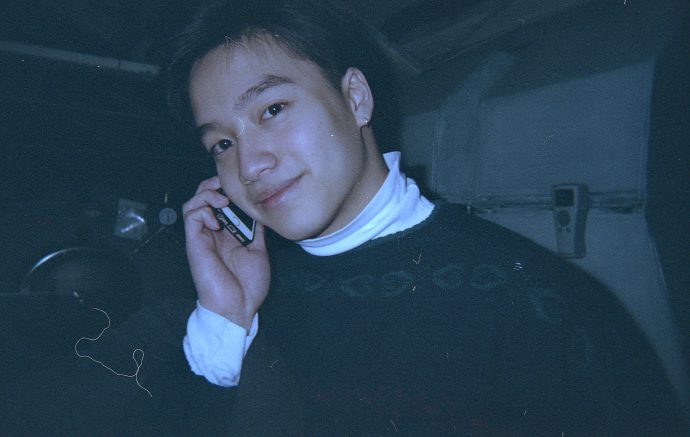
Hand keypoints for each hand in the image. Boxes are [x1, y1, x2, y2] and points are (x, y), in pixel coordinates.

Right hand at [182, 176, 269, 330]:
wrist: (238, 308)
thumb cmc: (248, 286)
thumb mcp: (258, 252)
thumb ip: (256, 232)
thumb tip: (260, 214)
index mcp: (227, 234)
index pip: (220, 204)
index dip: (226, 190)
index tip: (240, 186)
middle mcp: (212, 233)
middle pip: (203, 198)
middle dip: (212, 186)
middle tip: (226, 183)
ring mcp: (202, 237)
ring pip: (192, 204)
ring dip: (205, 194)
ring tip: (221, 199)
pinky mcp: (194, 243)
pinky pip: (190, 217)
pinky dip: (202, 209)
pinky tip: (216, 218)